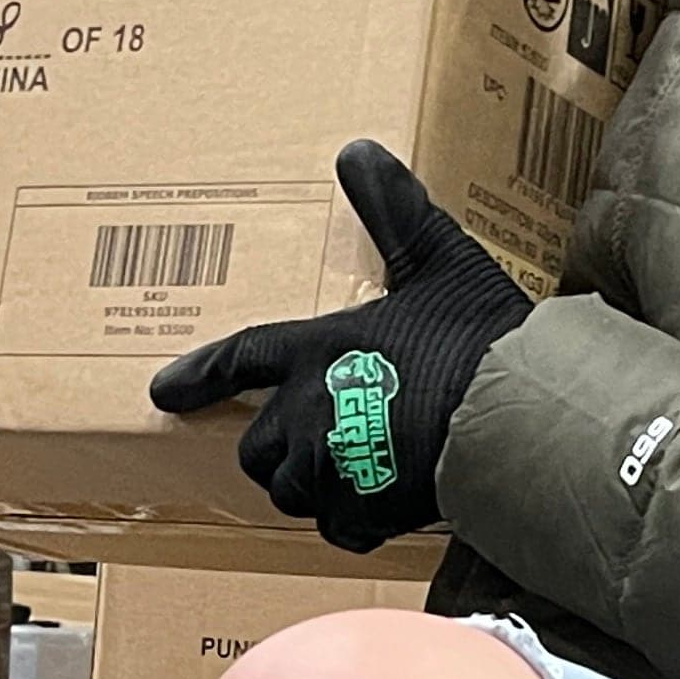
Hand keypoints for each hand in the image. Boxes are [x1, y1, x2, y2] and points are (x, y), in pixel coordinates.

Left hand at [148, 142, 532, 551]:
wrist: (514, 416)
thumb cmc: (477, 338)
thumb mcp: (440, 261)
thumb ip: (396, 212)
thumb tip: (358, 150)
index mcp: (317, 348)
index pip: (239, 358)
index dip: (200, 375)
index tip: (164, 392)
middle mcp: (307, 411)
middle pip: (256, 447)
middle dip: (272, 448)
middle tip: (306, 445)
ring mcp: (330, 467)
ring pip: (290, 490)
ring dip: (309, 486)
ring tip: (345, 477)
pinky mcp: (363, 512)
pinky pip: (336, 528)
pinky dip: (352, 523)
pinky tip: (379, 512)